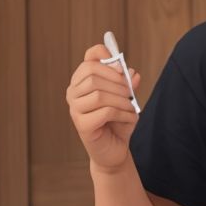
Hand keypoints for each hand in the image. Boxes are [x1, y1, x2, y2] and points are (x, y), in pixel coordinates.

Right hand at [66, 44, 141, 173]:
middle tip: (130, 93)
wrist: (115, 148)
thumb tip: (132, 73)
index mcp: (82, 81)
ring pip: (99, 94)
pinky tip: (129, 118)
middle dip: (118, 82)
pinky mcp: (82, 125)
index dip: (105, 56)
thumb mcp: (126, 97)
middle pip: (92, 74)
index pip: (89, 58)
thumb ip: (128, 83)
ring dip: (122, 100)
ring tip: (131, 107)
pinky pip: (105, 112)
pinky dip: (123, 113)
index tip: (120, 66)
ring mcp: (75, 109)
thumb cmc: (117, 120)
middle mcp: (73, 92)